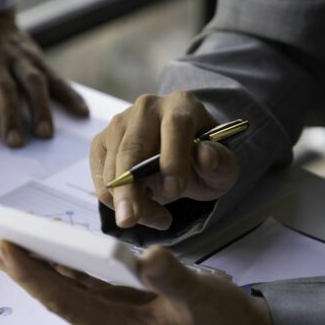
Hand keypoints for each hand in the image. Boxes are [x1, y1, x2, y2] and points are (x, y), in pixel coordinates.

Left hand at [0, 8, 89, 146]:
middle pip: (3, 89)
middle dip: (9, 116)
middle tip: (14, 144)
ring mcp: (18, 58)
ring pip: (32, 82)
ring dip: (40, 108)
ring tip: (45, 134)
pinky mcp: (35, 59)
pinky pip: (55, 77)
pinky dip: (69, 94)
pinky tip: (81, 112)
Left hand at [0, 239, 283, 324]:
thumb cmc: (223, 321)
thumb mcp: (201, 296)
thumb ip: (173, 277)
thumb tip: (145, 256)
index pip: (62, 297)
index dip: (30, 273)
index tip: (3, 246)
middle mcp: (109, 323)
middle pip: (56, 292)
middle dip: (24, 266)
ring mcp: (115, 314)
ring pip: (69, 286)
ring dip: (42, 263)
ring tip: (13, 236)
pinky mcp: (125, 302)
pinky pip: (88, 282)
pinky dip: (69, 263)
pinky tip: (56, 245)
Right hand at [91, 90, 239, 229]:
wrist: (180, 157)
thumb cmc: (203, 160)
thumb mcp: (223, 166)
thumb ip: (221, 162)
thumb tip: (204, 155)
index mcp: (182, 105)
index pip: (175, 126)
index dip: (173, 158)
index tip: (173, 190)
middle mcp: (147, 107)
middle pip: (132, 148)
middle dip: (130, 188)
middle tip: (131, 220)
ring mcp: (120, 123)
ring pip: (113, 167)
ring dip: (129, 201)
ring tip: (158, 217)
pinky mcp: (102, 142)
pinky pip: (101, 176)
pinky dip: (115, 200)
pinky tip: (140, 206)